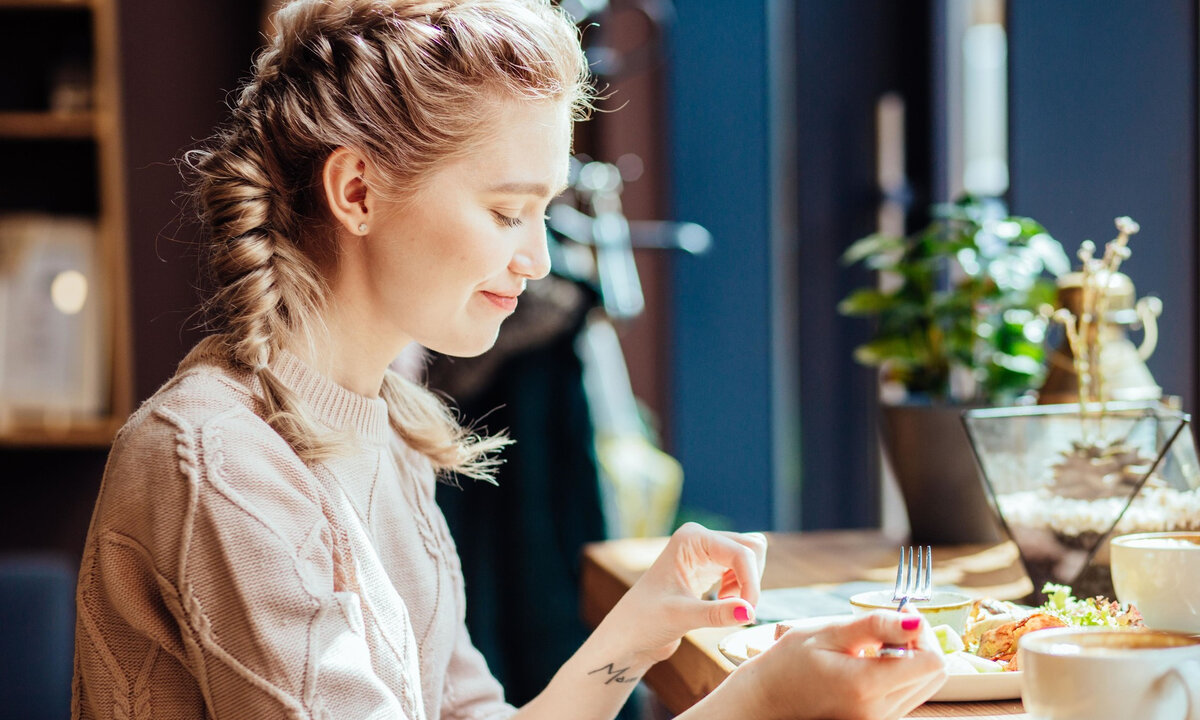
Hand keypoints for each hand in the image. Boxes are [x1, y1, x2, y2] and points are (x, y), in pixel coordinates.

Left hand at [603, 522, 766, 665]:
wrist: (629, 635)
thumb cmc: (644, 621)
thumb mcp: (681, 617)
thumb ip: (717, 613)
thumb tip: (750, 612)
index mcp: (691, 538)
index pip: (741, 552)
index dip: (751, 582)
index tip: (749, 613)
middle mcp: (700, 538)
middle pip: (752, 547)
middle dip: (752, 580)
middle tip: (742, 610)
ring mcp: (705, 551)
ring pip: (750, 556)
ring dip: (748, 583)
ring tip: (728, 606)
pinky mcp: (709, 567)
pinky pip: (742, 568)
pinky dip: (743, 586)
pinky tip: (725, 603)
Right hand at [716, 610, 947, 719]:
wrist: (768, 698)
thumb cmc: (789, 662)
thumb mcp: (828, 633)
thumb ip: (875, 626)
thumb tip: (916, 621)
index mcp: (867, 685)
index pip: (932, 662)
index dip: (924, 633)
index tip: (902, 614)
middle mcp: (879, 710)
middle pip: (935, 675)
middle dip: (921, 643)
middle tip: (892, 623)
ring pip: (924, 686)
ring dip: (912, 658)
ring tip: (877, 642)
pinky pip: (907, 695)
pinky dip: (900, 673)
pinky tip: (872, 659)